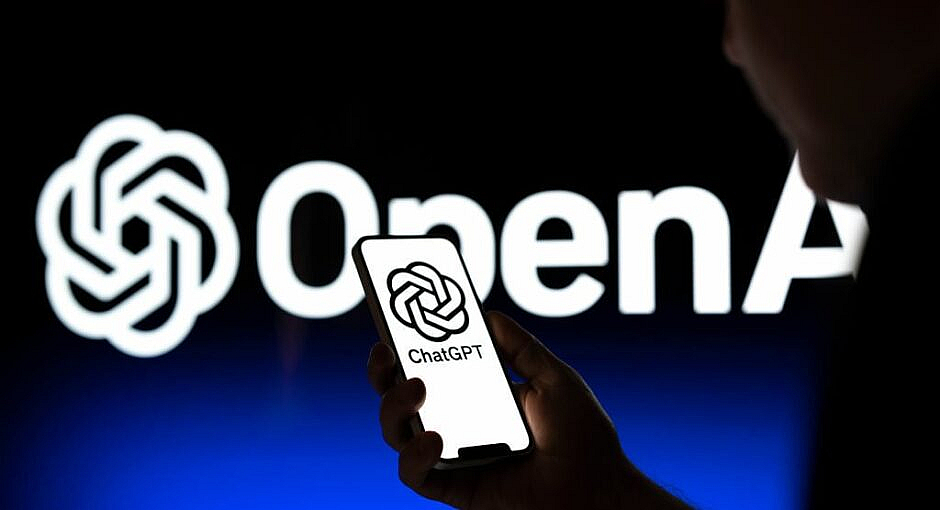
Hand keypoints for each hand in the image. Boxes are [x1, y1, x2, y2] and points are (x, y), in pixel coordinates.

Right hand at [367, 310, 690, 508]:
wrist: (597, 487)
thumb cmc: (581, 436)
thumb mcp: (552, 377)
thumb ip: (519, 346)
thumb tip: (486, 314)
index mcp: (474, 396)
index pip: (426, 369)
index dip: (402, 348)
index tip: (392, 322)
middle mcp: (455, 424)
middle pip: (398, 398)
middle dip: (382, 373)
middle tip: (388, 352)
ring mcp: (450, 457)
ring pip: (397, 433)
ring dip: (393, 407)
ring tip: (417, 389)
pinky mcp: (452, 488)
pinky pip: (414, 475)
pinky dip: (414, 456)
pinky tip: (435, 438)